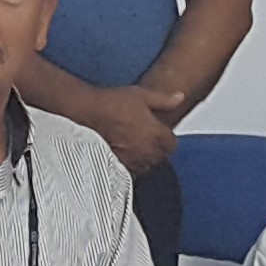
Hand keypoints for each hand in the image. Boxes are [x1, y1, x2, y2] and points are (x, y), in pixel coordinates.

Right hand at [72, 82, 187, 173]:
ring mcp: (132, 159)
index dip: (167, 138)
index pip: (172, 144)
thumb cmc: (110, 103)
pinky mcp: (118, 164)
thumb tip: (180, 97)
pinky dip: (131, 164)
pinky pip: (131, 170)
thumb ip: (164, 99)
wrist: (86, 111)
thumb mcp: (141, 95)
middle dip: (157, 148)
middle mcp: (146, 149)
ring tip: (136, 146)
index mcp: (155, 133)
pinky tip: (125, 153)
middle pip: (161, 157)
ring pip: (147, 165)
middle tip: (148, 138)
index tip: (161, 133)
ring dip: (145, 158)